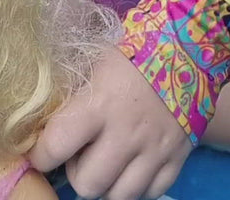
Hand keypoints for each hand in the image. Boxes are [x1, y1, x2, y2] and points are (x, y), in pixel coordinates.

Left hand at [29, 46, 191, 199]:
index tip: (41, 152)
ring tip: (108, 161)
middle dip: (77, 172)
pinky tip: (134, 164)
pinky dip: (139, 185)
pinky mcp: (177, 158)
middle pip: (87, 184)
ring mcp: (154, 150)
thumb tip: (45, 124)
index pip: (55, 147)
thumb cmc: (135, 50)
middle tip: (81, 153)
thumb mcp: (97, 64)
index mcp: (99, 104)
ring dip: (108, 183)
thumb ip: (74, 97)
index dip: (41, 155)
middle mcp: (125, 134)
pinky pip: (151, 193)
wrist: (188, 45)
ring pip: (119, 196)